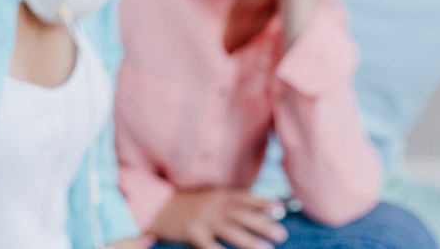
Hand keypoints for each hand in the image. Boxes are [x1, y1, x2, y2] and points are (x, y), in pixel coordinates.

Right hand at [147, 188, 286, 248]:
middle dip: (262, 224)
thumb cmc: (189, 204)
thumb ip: (232, 202)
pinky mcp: (193, 233)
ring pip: (230, 230)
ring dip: (249, 241)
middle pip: (242, 214)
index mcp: (220, 195)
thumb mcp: (210, 197)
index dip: (263, 203)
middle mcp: (214, 206)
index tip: (280, 209)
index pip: (245, 198)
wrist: (158, 207)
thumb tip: (260, 210)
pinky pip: (210, 245)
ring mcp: (203, 220)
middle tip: (281, 234)